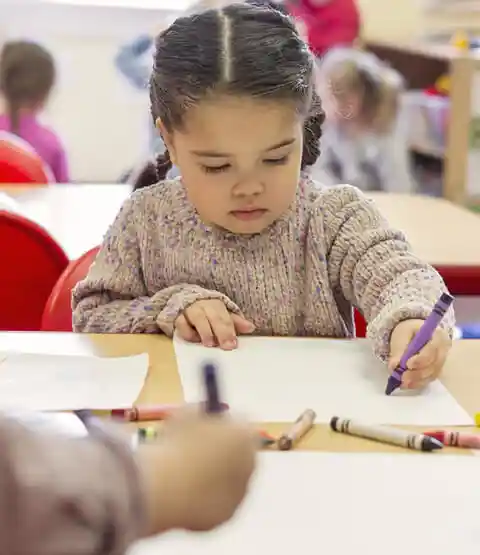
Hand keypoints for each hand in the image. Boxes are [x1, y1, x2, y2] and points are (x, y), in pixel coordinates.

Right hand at [138, 409, 255, 534]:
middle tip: (197, 451)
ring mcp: (240, 491)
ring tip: (182, 475)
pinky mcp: (226, 514)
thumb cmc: (175, 445)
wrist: (167, 486)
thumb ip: (199, 414)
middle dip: (221, 452)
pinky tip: (182, 495)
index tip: (206, 426)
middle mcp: (250, 463)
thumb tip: (197, 416)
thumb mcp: (186, 415)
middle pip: (238, 453)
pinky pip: (215, 503)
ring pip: (227, 481)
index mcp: (244, 434)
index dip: (221, 425)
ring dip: (212, 477)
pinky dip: (203, 500)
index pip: (239, 424)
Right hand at [175, 299, 254, 349]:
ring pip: (198, 318)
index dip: (230, 330)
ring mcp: (190, 311)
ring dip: (205, 331)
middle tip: (226, 346)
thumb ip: (236, 323)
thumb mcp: (222, 315)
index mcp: (216, 305)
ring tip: (210, 343)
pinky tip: (195, 340)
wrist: (184, 301)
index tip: (233, 344)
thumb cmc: (207, 312)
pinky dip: (188, 333)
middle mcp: (204, 306)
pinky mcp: (178, 318)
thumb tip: (251, 328)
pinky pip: (182, 325)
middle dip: (221, 332)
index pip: (225, 318)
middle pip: (214, 317)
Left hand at [388, 319, 451, 389]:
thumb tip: (394, 366)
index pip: (432, 350)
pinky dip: (417, 383)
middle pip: (434, 365)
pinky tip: (406, 384)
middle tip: (402, 377)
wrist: (413, 333)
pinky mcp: (435, 371)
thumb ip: (398, 350)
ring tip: (402, 382)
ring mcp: (440, 362)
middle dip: (417, 373)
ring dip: (416, 380)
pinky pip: (428, 379)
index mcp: (437, 336)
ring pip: (432, 375)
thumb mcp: (401, 335)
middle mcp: (443, 350)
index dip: (421, 359)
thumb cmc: (409, 331)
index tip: (407, 365)